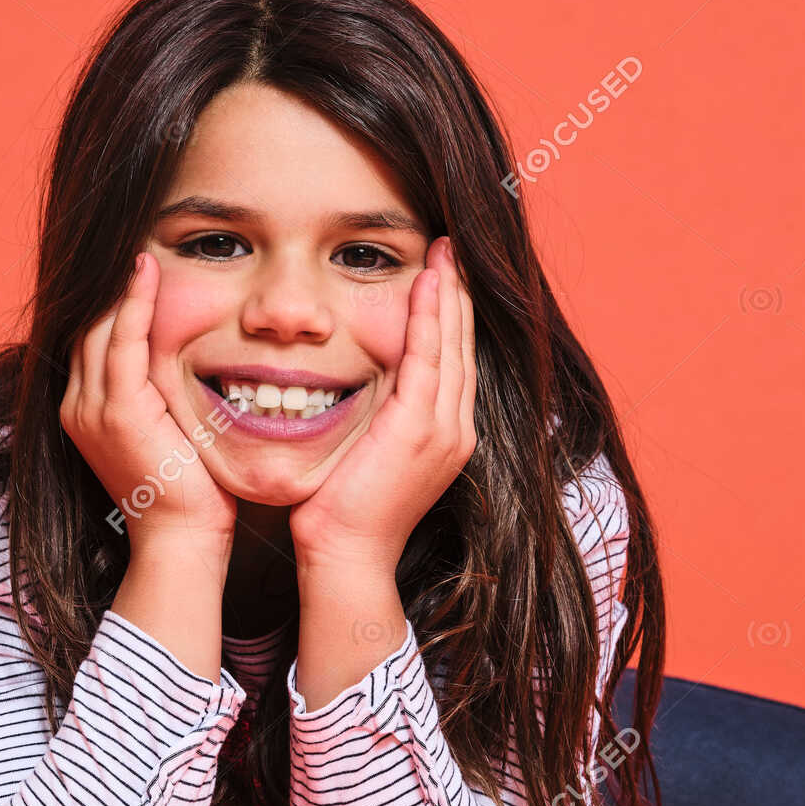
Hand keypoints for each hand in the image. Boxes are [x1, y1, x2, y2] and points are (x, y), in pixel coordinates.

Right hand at [59, 251, 237, 549]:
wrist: (181, 538)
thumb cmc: (188, 490)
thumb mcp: (167, 430)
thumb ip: (161, 392)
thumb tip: (183, 357)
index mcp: (85, 410)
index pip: (91, 339)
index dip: (110, 300)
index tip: (137, 264)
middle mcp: (77, 406)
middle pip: (87, 325)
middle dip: (108, 284)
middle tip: (137, 241)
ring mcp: (91, 409)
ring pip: (98, 327)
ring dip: (119, 284)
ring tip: (140, 245)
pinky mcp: (116, 412)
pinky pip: (120, 342)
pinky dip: (132, 304)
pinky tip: (147, 273)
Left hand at [287, 236, 475, 571]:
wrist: (345, 557)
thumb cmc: (341, 512)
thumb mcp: (367, 454)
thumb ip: (375, 417)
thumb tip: (357, 384)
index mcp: (445, 435)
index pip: (454, 361)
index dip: (452, 316)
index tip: (445, 275)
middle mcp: (455, 429)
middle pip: (463, 345)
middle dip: (460, 294)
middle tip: (454, 248)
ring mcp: (444, 430)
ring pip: (452, 344)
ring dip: (450, 293)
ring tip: (446, 252)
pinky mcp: (420, 428)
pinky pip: (429, 357)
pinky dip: (430, 317)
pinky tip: (426, 282)